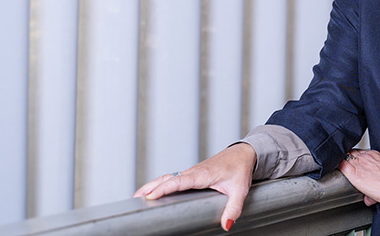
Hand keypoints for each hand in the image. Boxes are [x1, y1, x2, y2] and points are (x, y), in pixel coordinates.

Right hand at [133, 143, 256, 230]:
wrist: (243, 154)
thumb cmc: (240, 168)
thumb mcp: (240, 190)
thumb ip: (233, 208)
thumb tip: (227, 224)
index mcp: (202, 174)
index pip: (178, 181)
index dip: (164, 188)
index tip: (151, 196)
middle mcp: (193, 172)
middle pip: (167, 179)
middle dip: (150, 187)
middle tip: (136, 199)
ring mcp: (191, 172)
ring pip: (168, 177)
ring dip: (152, 185)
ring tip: (138, 197)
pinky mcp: (192, 174)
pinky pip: (173, 178)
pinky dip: (160, 183)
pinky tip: (154, 191)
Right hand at [337, 149, 379, 206]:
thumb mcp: (371, 198)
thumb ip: (366, 197)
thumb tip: (368, 198)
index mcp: (355, 174)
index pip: (340, 163)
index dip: (337, 164)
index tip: (338, 167)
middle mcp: (360, 164)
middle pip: (346, 155)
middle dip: (344, 159)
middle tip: (344, 163)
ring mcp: (368, 158)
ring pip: (354, 151)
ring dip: (352, 155)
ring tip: (353, 160)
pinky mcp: (377, 155)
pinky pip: (365, 151)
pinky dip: (363, 153)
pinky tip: (365, 158)